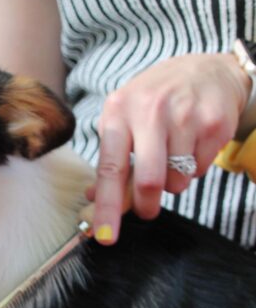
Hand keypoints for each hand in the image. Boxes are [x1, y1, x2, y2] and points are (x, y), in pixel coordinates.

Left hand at [91, 53, 251, 244]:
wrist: (205, 70)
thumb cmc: (154, 103)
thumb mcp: (124, 122)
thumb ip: (110, 162)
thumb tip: (94, 200)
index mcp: (119, 112)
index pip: (110, 169)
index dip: (108, 207)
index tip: (105, 237)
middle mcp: (150, 111)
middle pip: (149, 181)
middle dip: (146, 205)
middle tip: (146, 209)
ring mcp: (186, 115)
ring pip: (177, 181)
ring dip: (173, 183)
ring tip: (172, 157)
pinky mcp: (214, 123)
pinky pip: (200, 170)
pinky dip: (193, 169)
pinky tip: (191, 145)